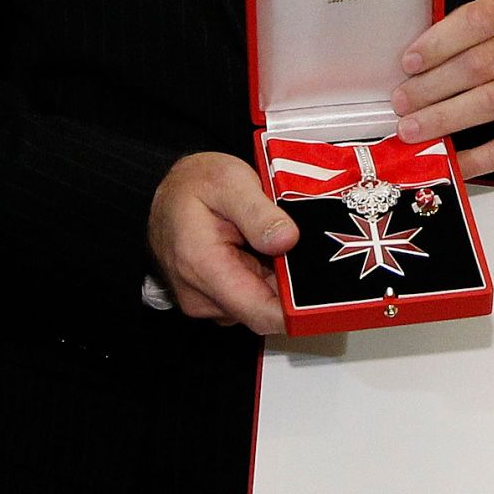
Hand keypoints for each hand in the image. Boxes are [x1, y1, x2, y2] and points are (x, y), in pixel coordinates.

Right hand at [146, 151, 294, 334]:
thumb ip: (258, 212)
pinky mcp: (215, 299)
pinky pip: (251, 296)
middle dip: (292, 286)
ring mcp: (207, 300)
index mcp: (203, 267)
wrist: (168, 191)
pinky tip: (266, 252)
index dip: (298, 310)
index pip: (260, 312)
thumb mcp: (230, 181)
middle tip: (303, 248)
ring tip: (278, 243)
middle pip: (266, 309)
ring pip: (261, 303)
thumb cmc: (193, 184)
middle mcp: (201, 295)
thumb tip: (286, 240)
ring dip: (278, 279)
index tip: (324, 295)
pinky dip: (266, 277)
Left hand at [392, 0, 493, 179]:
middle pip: (479, 65)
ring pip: (490, 102)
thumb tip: (412, 66)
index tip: (409, 63)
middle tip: (402, 101)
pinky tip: (448, 158)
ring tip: (413, 128)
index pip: (478, 20)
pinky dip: (474, 157)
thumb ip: (465, 30)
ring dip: (444, 118)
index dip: (438, 43)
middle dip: (432, 87)